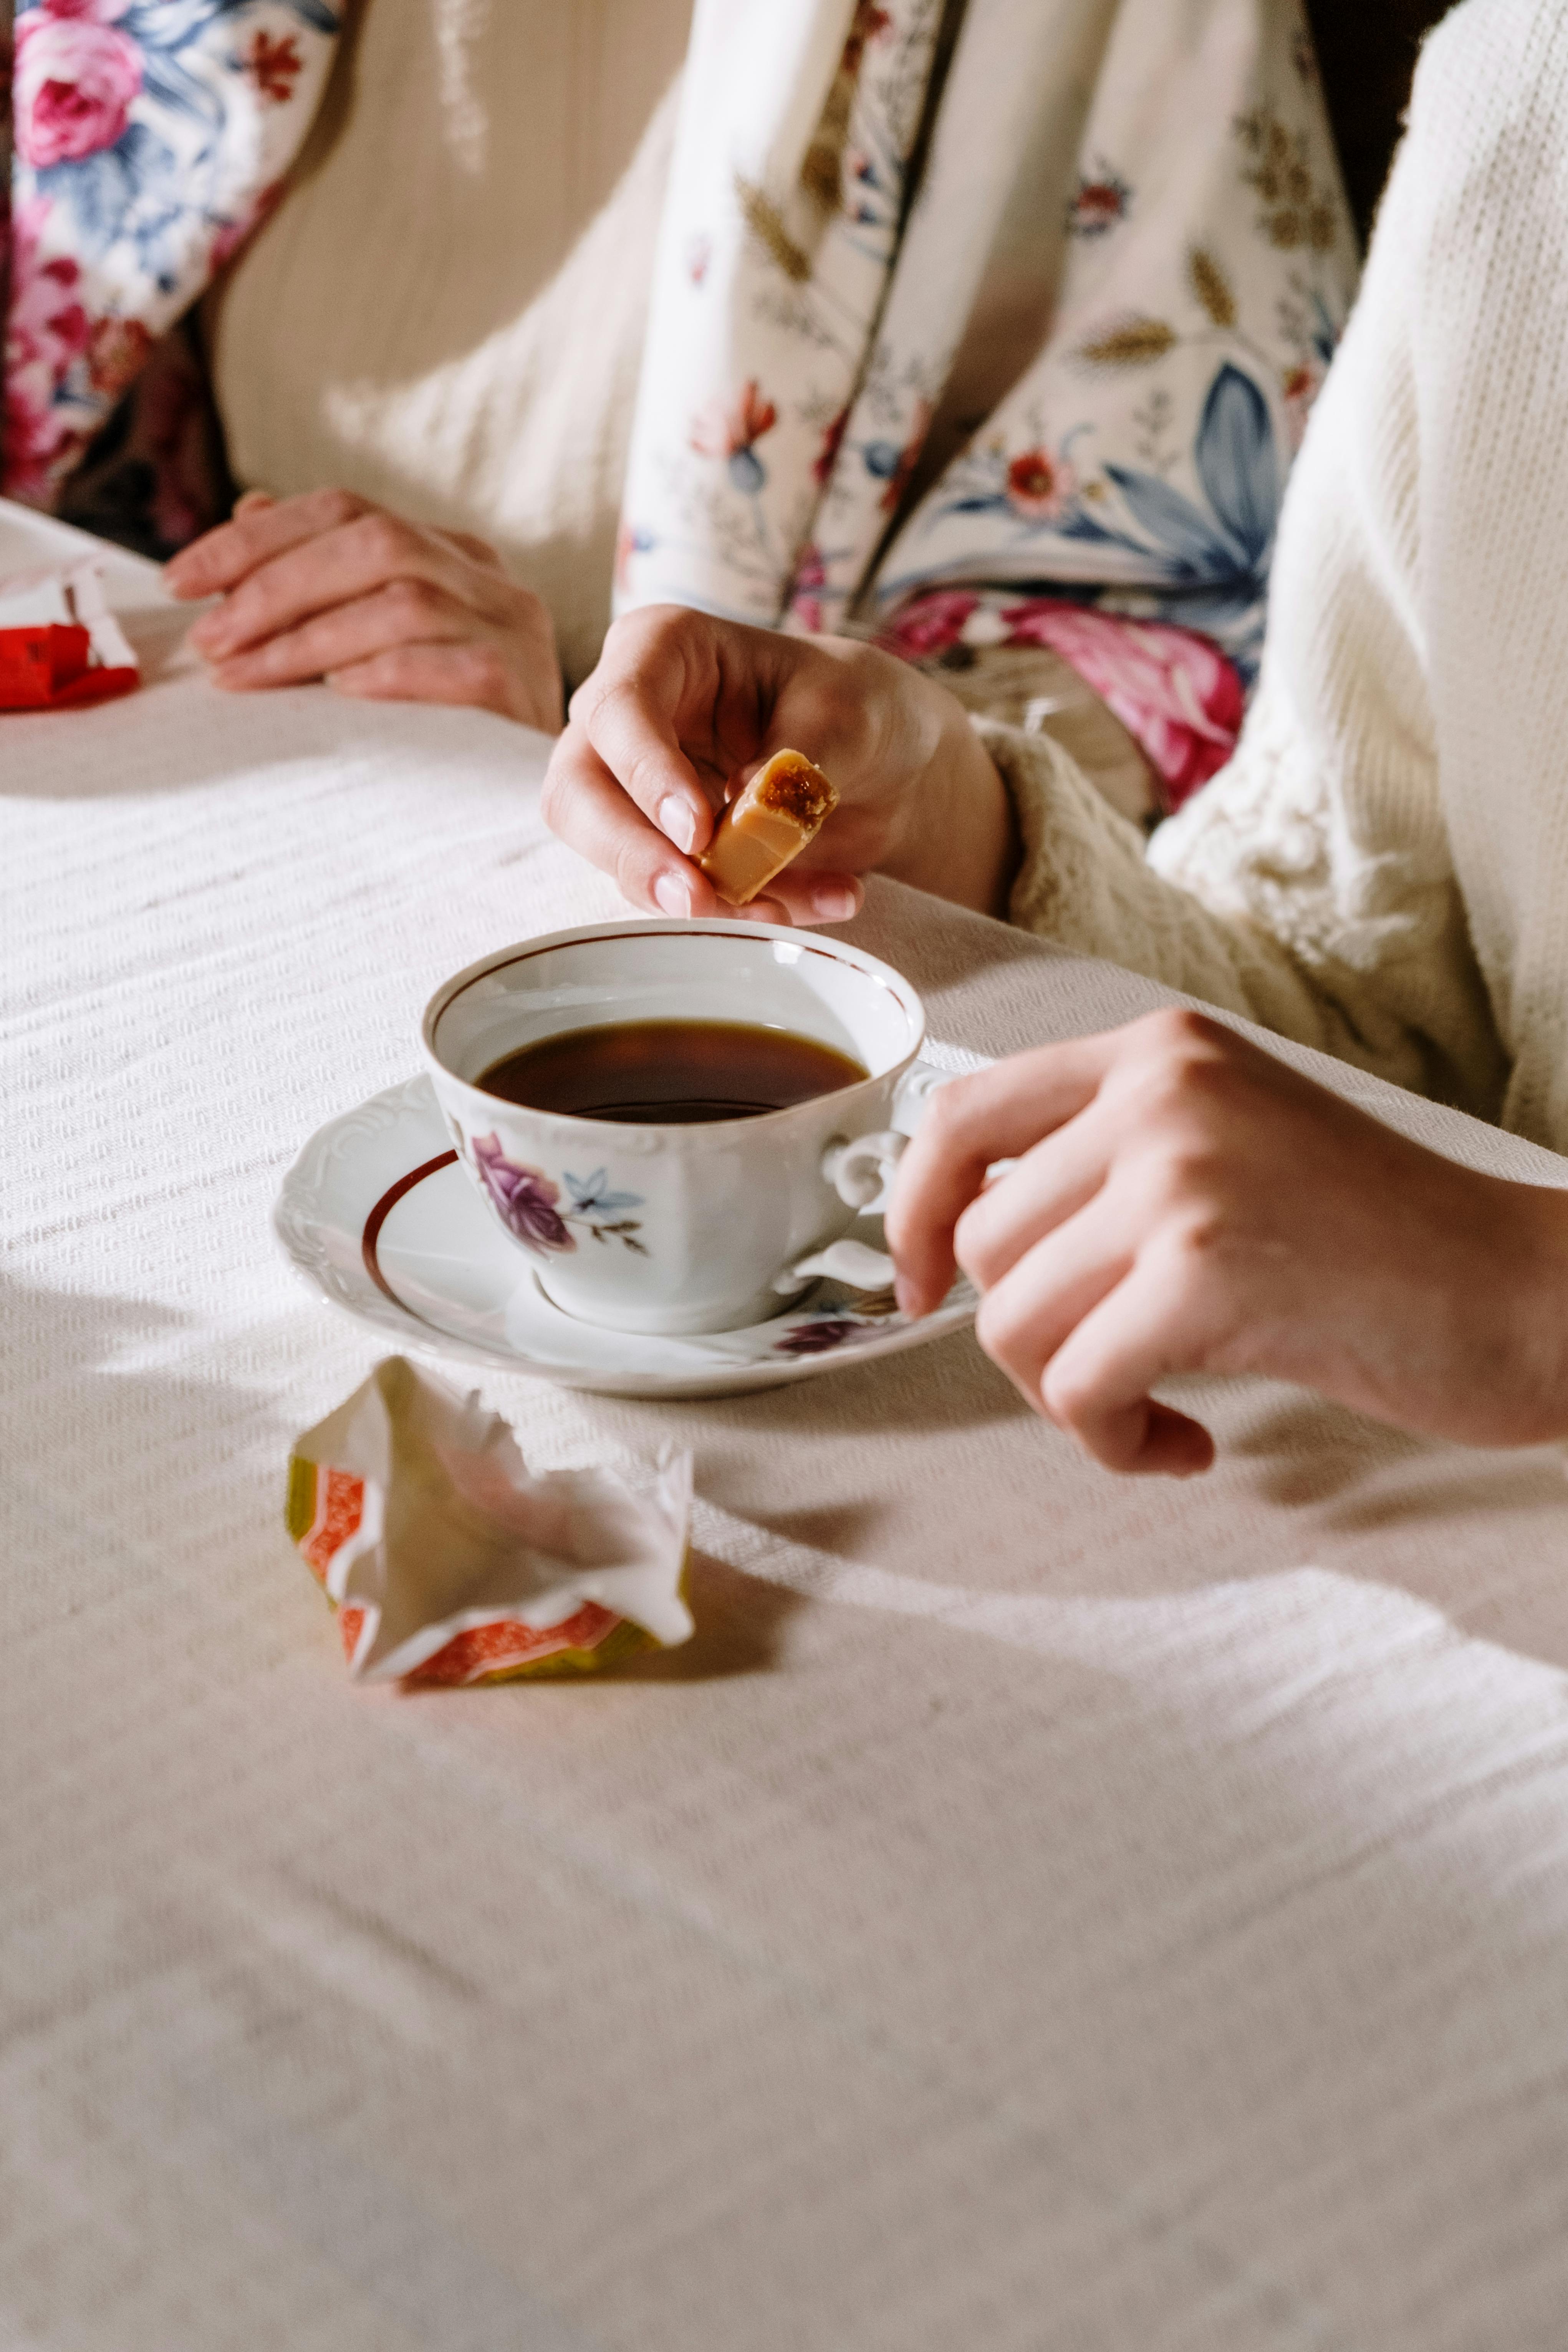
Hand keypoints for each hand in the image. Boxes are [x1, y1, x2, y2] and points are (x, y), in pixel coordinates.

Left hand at [164, 489, 562, 730]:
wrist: (542, 801)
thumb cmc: (447, 729)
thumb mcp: (382, 645)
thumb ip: (329, 580)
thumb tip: (249, 509)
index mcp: (454, 557)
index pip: (347, 511)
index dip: (254, 537)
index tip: (180, 581)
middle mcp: (490, 581)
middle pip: (375, 543)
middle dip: (273, 585)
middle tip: (207, 639)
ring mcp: (514, 630)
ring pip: (403, 601)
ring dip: (306, 638)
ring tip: (241, 676)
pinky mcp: (524, 686)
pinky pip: (447, 667)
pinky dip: (382, 675)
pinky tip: (333, 696)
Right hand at [541, 603, 1017, 924]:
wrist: (885, 765)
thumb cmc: (854, 707)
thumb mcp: (847, 715)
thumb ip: (798, 758)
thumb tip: (748, 811)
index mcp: (660, 650)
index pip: (620, 710)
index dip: (647, 775)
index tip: (697, 832)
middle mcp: (625, 720)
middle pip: (577, 795)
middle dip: (635, 857)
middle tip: (697, 902)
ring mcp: (632, 790)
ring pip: (615, 858)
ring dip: (702, 897)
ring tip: (786, 909)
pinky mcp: (660, 851)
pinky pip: (677, 895)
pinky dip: (748, 910)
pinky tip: (824, 899)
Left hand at [886, 1007, 1567, 1475]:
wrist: (1520, 1292)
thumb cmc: (1381, 1243)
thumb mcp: (1233, 1146)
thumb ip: (1111, 1165)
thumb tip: (966, 1243)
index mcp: (1158, 1053)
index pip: (963, 1113)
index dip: (910, 1210)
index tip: (914, 1286)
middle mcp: (1159, 1093)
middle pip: (986, 1244)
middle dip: (1030, 1336)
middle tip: (1114, 1377)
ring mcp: (1181, 1177)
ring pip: (1014, 1321)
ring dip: (1071, 1398)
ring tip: (1156, 1413)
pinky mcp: (1204, 1274)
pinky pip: (1077, 1388)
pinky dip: (1113, 1441)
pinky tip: (1185, 1444)